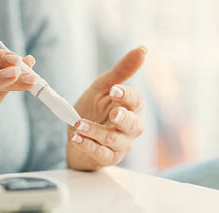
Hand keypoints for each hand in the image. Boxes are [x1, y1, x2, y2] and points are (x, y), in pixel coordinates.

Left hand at [67, 46, 145, 170]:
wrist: (76, 134)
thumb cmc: (93, 109)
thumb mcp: (102, 88)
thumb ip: (121, 71)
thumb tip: (142, 49)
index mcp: (131, 108)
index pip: (136, 101)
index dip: (127, 96)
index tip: (114, 89)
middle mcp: (130, 128)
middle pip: (133, 125)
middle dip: (123, 118)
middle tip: (113, 113)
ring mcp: (120, 145)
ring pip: (114, 140)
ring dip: (96, 132)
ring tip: (79, 124)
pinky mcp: (107, 158)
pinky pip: (100, 153)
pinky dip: (87, 145)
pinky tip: (76, 138)